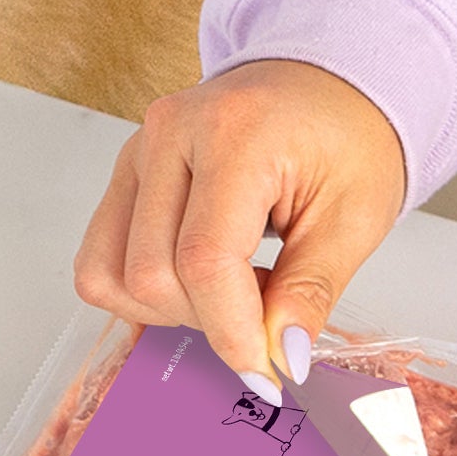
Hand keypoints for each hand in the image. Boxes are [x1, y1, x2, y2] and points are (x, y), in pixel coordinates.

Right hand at [73, 59, 405, 395]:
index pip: (204, 259)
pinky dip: (141, 289)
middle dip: (208, 321)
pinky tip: (197, 277)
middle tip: (264, 319)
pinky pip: (101, 256)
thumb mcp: (355, 215)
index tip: (268, 373)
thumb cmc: (347, 137)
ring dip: (167, 309)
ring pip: (110, 273)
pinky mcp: (124, 172)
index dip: (232, 332)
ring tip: (230, 291)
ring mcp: (136, 152)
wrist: (325, 83)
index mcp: (234, 134)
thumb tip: (280, 358)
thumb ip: (311, 290)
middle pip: (151, 273)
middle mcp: (168, 135)